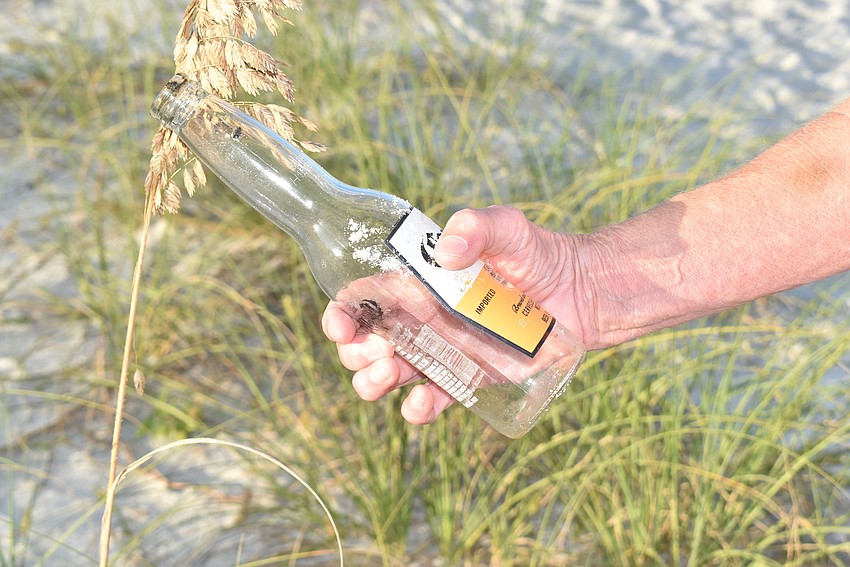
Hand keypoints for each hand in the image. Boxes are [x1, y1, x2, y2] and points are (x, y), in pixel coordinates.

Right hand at [322, 205, 592, 424]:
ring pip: (389, 375)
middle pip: (365, 341)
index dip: (341, 313)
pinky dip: (418, 408)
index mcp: (417, 283)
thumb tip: (445, 251)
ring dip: (373, 382)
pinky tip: (420, 404)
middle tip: (376, 350)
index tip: (339, 323)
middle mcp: (421, 318)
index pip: (363, 297)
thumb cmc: (539, 254)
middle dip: (355, 352)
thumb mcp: (508, 228)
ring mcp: (442, 351)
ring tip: (388, 375)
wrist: (581, 293)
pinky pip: (433, 398)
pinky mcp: (469, 378)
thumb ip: (477, 226)